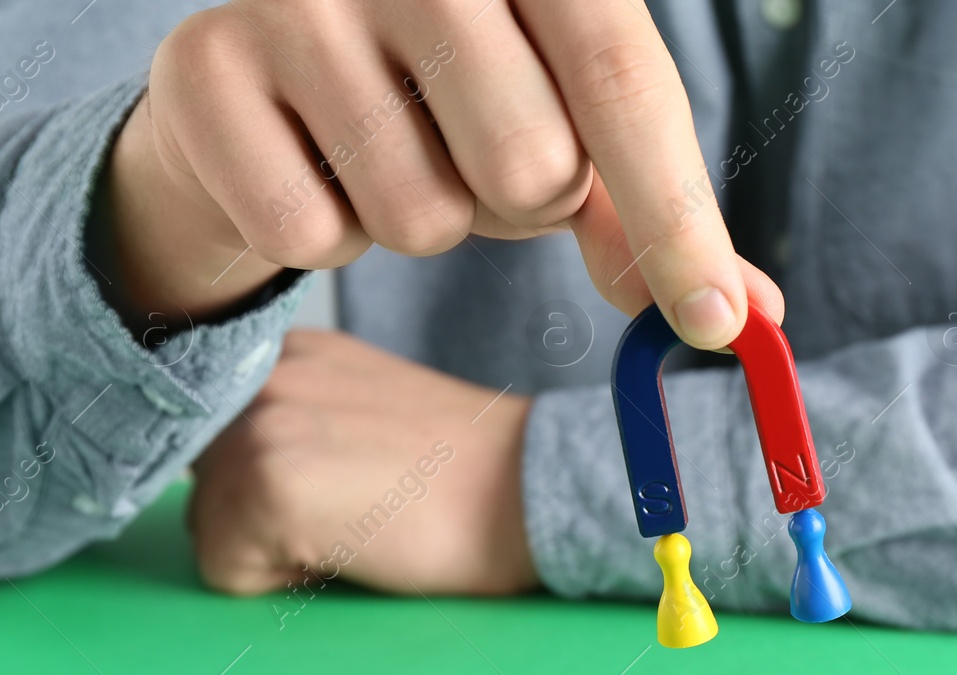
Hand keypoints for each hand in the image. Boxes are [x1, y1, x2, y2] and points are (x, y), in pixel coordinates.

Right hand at [99, 0, 782, 346]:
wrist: (262, 82)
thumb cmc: (440, 100)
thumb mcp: (561, 131)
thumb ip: (647, 214)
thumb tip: (752, 319)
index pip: (624, 82)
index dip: (677, 219)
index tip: (717, 327)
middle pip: (531, 166)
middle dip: (520, 203)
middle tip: (470, 151)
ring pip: (424, 216)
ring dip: (425, 220)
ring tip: (386, 152)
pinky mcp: (204, 65)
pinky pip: (316, 236)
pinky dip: (330, 236)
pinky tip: (312, 167)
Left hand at [188, 329, 537, 596]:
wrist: (533, 488)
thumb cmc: (468, 474)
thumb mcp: (368, 413)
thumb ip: (300, 424)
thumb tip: (235, 481)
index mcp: (289, 355)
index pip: (216, 443)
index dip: (263, 488)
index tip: (336, 495)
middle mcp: (265, 376)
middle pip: (204, 487)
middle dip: (264, 521)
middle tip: (358, 514)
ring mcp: (261, 427)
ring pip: (209, 529)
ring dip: (273, 551)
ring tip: (357, 528)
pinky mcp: (267, 485)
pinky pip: (226, 568)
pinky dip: (282, 581)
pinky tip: (353, 548)